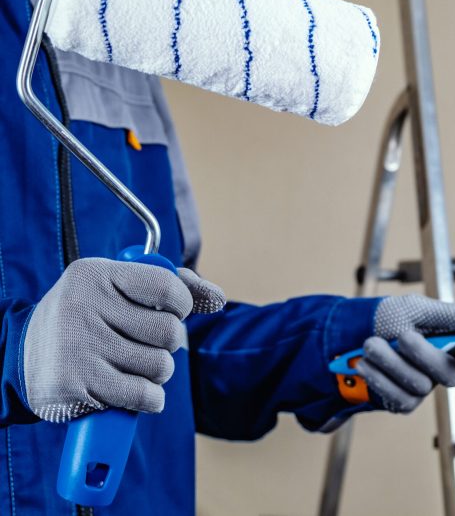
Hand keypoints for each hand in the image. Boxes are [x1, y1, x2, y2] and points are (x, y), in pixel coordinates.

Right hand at [23, 258, 225, 421]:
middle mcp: (83, 305)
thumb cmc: (88, 318)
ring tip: (133, 367)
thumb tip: (216, 298)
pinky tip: (135, 392)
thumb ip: (171, 284)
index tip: (171, 312)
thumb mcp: (119, 288)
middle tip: (146, 345)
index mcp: (97, 274)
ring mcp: (77, 345)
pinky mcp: (75, 383)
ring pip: (159, 366)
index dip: (181, 305)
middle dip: (168, 345)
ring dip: (156, 373)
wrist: (21, 357)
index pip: (168, 288)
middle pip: (169, 332)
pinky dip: (148, 399)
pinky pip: (142, 395)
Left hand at [357, 295, 454, 413]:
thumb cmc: (388, 319)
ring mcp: (425, 386)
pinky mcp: (404, 402)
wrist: (351, 335)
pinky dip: (380, 378)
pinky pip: (400, 398)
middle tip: (402, 336)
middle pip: (451, 375)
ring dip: (391, 361)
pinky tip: (367, 364)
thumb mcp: (416, 308)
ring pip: (420, 385)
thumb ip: (450, 315)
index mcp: (453, 342)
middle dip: (424, 354)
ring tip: (371, 344)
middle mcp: (442, 367)